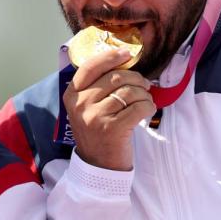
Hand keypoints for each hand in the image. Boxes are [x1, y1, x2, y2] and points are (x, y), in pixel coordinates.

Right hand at [63, 48, 155, 170]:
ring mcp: (96, 117)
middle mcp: (81, 104)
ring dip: (144, 94)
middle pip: (116, 77)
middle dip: (136, 78)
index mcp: (71, 95)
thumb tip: (123, 60)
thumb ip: (96, 86)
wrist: (99, 166)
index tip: (126, 53)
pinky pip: (139, 107)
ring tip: (144, 100)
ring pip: (130, 91)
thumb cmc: (97, 132)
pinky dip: (148, 106)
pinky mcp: (113, 129)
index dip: (110, 57)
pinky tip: (147, 110)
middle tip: (143, 85)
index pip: (90, 66)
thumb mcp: (86, 108)